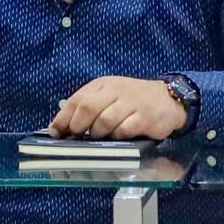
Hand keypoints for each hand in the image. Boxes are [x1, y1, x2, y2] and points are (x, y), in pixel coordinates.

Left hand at [48, 77, 186, 139]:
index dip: (63, 118)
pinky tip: (119, 138)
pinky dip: (117, 137)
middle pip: (88, 108)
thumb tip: (61, 126)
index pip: (77, 99)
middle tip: (75, 138)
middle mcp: (116, 90)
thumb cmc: (132, 99)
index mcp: (103, 84)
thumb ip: (88, 105)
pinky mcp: (145, 117)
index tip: (56, 133)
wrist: (167, 99)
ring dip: (97, 134)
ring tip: (100, 138)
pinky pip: (123, 131)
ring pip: (104, 121)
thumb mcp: (109, 95)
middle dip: (77, 126)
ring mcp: (131, 103)